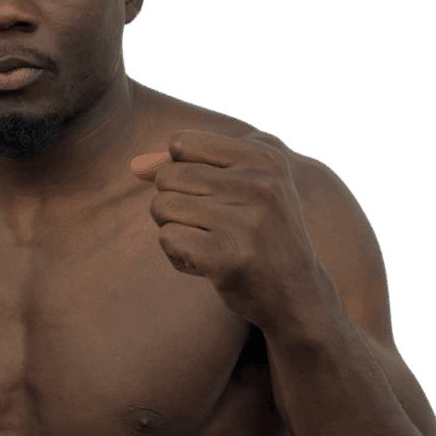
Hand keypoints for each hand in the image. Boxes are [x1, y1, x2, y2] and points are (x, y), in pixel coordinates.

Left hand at [131, 130, 324, 332]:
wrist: (295, 292)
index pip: (181, 143)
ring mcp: (243, 221)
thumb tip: (139, 166)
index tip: (203, 193)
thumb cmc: (259, 232)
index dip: (178, 170)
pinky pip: (167, 239)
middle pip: (166, 176)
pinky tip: (205, 263)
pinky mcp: (226, 256)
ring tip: (205, 242)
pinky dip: (177, 254)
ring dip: (173, 229)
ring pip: (161, 207)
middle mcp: (257, 184)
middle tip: (204, 224)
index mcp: (263, 158)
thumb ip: (193, 166)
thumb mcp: (244, 185)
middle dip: (172, 203)